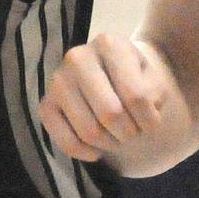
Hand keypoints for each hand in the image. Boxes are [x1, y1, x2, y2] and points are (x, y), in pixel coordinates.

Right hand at [39, 32, 166, 161]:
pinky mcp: (45, 105)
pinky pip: (66, 141)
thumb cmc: (135, 77)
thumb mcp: (152, 79)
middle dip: (129, 133)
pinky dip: (86, 153)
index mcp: (108, 44)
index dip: (150, 119)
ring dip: (111, 144)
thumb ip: (153, 95)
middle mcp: (77, 58)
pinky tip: (98, 150)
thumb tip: (139, 114)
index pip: (136, 96)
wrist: (110, 74)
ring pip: (89, 131)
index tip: (152, 122)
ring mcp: (57, 81)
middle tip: (134, 132)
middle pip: (110, 114)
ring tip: (117, 137)